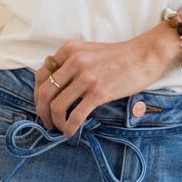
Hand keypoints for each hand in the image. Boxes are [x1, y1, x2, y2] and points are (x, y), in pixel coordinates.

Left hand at [35, 25, 181, 135]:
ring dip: (54, 122)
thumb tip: (55, 88)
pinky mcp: (99, 92)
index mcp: (69, 50)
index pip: (41, 75)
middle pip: (45, 92)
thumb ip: (70, 64)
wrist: (145, 55)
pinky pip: (75, 115)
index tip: (42, 106)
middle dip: (41, 112)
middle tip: (47, 122)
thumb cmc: (118, 56)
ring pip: (57, 106)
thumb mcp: (88, 51)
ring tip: (59, 128)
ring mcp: (86, 77)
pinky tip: (70, 132)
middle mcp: (74, 61)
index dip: (37, 95)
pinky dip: (69, 127)